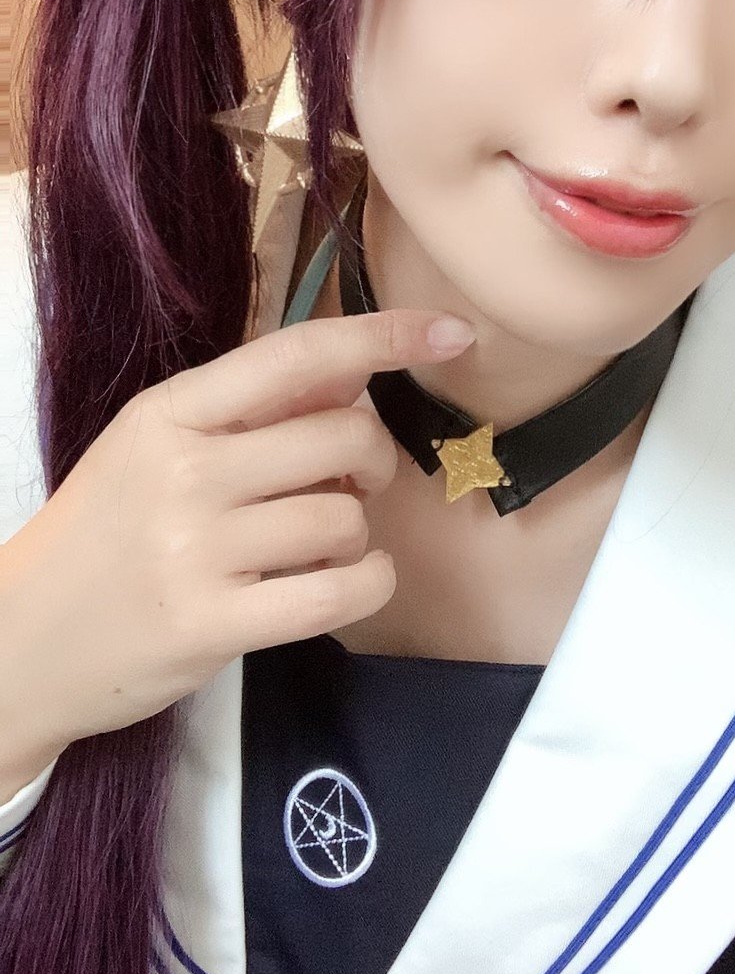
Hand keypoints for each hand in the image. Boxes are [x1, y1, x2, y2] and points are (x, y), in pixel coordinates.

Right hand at [0, 308, 474, 788]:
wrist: (23, 641)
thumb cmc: (105, 536)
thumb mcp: (155, 448)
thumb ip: (250, 410)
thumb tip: (356, 370)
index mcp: (169, 413)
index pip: (297, 355)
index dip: (385, 336)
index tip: (453, 333)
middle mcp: (184, 471)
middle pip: (342, 434)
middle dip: (372, 459)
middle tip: (350, 483)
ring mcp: (195, 550)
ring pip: (345, 518)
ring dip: (353, 534)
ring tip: (309, 548)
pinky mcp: (212, 624)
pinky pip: (336, 593)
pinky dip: (366, 584)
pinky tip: (348, 582)